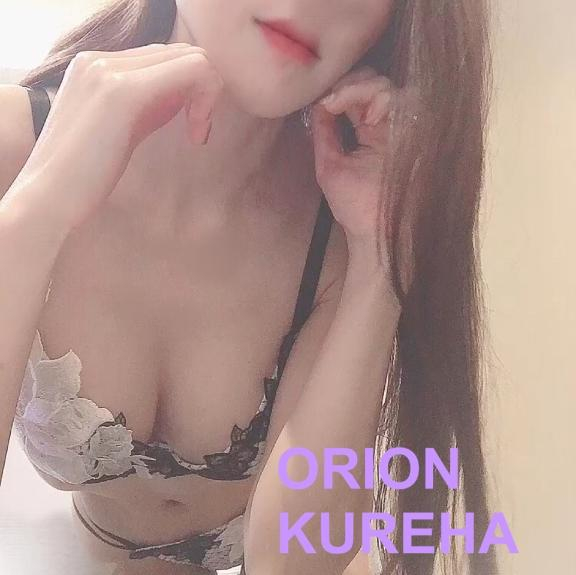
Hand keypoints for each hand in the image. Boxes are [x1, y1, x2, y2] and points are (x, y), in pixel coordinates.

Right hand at [19, 43, 223, 232]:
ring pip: (191, 58)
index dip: (188, 91)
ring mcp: (110, 71)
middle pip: (179, 54)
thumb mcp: (119, 130)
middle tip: (199, 133)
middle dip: (202, 92)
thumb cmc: (84, 174)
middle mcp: (101, 59)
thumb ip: (145, 106)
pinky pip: (193, 72)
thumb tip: (185, 98)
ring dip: (207, 96)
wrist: (49, 196)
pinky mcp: (125, 92)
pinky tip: (197, 136)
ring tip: (198, 135)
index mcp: (96, 66)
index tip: (191, 129)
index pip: (163, 58)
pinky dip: (207, 99)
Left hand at [309, 66, 412, 245]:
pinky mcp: (416, 131)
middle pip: (374, 83)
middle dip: (351, 83)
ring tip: (344, 104)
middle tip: (333, 99)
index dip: (340, 91)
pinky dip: (382, 98)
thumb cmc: (355, 207)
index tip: (323, 101)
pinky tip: (369, 114)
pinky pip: (405, 99)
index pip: (357, 96)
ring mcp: (402, 128)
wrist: (377, 232)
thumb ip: (324, 134)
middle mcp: (388, 126)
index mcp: (369, 132)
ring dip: (363, 88)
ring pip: (388, 86)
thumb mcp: (330, 165)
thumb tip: (316, 104)